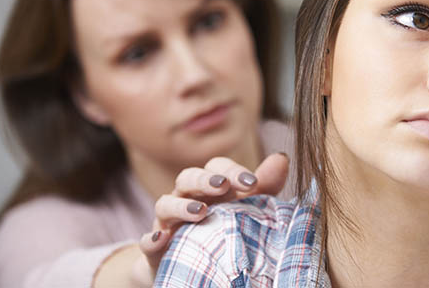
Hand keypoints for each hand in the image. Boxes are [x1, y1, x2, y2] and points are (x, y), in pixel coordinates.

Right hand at [130, 152, 288, 285]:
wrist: (194, 270)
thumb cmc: (224, 230)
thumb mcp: (248, 209)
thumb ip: (265, 186)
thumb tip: (282, 158)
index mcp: (209, 187)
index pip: (216, 167)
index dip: (232, 170)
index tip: (252, 182)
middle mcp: (185, 198)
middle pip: (187, 177)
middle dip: (204, 179)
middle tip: (222, 185)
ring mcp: (168, 222)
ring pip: (165, 203)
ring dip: (181, 205)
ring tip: (201, 211)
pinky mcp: (156, 250)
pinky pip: (147, 241)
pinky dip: (151, 239)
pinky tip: (161, 239)